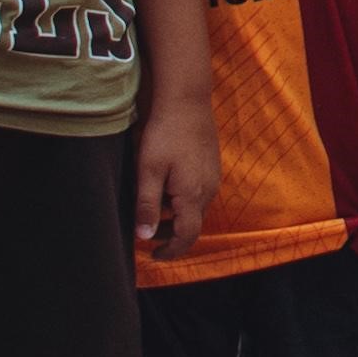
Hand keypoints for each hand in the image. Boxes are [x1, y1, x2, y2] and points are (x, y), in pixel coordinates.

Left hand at [133, 86, 221, 258]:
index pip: (186, 236)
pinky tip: (167, 186)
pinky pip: (200, 193)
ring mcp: (213, 178)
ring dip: (176, 217)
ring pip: (196, 209)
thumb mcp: (148, 171)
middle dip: (171, 235)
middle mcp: (208, 190)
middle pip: (193, 225)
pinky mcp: (212, 166)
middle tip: (146, 234)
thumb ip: (147, 206)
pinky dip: (183, 201)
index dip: (171, 251)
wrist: (186, 100)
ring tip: (154, 208)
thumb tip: (144, 237)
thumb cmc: (164, 134)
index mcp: (193, 195)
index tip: (153, 255)